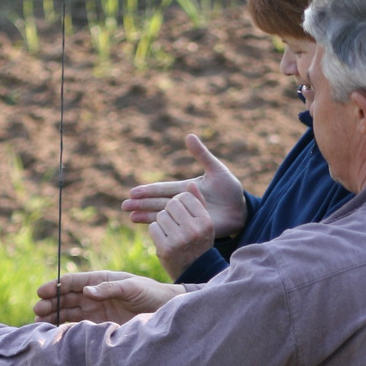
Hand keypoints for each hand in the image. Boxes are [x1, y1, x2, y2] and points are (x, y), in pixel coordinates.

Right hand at [34, 270, 179, 325]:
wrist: (164, 310)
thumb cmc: (149, 292)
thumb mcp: (131, 287)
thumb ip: (109, 288)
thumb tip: (87, 291)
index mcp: (99, 280)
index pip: (73, 281)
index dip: (56, 286)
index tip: (41, 292)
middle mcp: (94, 294)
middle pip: (66, 297)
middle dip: (50, 303)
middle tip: (37, 311)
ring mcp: (96, 310)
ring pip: (69, 312)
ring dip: (54, 317)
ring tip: (39, 323)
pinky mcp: (100, 325)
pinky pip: (78, 326)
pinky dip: (65, 328)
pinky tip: (54, 333)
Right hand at [123, 134, 245, 239]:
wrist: (241, 209)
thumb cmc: (230, 190)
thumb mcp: (216, 170)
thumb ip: (202, 155)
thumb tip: (189, 136)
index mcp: (185, 189)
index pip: (163, 189)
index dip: (148, 190)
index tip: (133, 192)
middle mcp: (183, 203)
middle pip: (158, 203)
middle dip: (141, 204)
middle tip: (124, 206)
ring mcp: (187, 216)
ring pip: (163, 216)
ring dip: (147, 216)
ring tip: (130, 217)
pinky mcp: (193, 227)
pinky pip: (176, 228)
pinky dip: (163, 228)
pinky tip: (150, 229)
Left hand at [148, 186, 214, 279]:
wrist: (194, 271)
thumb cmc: (199, 243)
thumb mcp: (204, 224)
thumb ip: (198, 203)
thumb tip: (190, 184)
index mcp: (205, 221)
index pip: (184, 197)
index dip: (179, 202)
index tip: (180, 213)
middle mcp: (194, 230)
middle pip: (171, 204)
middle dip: (169, 211)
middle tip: (173, 224)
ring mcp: (179, 240)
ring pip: (160, 215)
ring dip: (162, 223)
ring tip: (170, 234)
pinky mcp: (166, 248)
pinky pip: (153, 227)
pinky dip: (155, 232)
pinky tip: (164, 240)